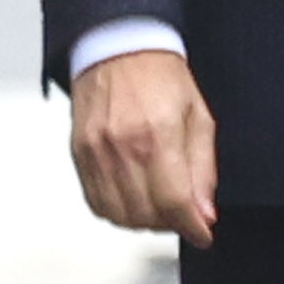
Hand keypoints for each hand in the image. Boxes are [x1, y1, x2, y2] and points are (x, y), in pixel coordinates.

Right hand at [71, 47, 218, 245]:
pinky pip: (95, 202)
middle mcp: (121, 147)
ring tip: (160, 207)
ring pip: (118, 214)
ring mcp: (95, 152)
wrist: (118, 49)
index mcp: (157, 135)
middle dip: (170, 224)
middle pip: (144, 214)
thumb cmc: (162, 77)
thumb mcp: (199, 118)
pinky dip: (117, 212)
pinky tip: (134, 200)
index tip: (203, 235)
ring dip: (143, 222)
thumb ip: (202, 170)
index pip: (173, 201)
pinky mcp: (78, 154)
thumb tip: (204, 213)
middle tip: (184, 215)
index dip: (192, 227)